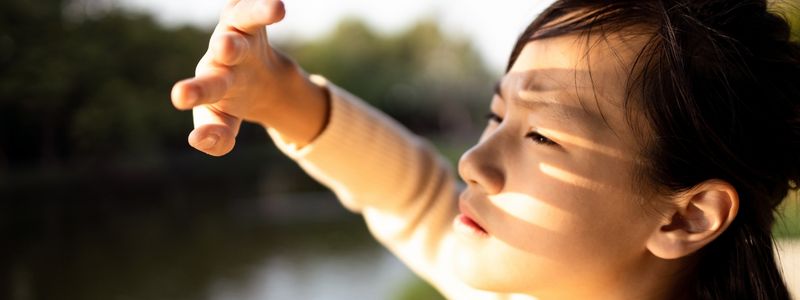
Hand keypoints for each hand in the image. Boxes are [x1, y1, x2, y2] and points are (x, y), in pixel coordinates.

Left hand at [171, 0, 321, 155]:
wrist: (254, 68)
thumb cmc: (235, 96)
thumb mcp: (227, 120)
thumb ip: (218, 138)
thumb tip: (198, 140)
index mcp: (212, 96)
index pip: (208, 116)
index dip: (208, 131)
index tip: (197, 140)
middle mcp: (217, 68)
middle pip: (211, 81)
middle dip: (200, 90)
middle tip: (182, 95)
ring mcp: (230, 42)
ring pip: (232, 43)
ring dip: (229, 46)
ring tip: (224, 46)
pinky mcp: (244, 21)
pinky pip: (252, 14)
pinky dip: (263, 9)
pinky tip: (276, 8)